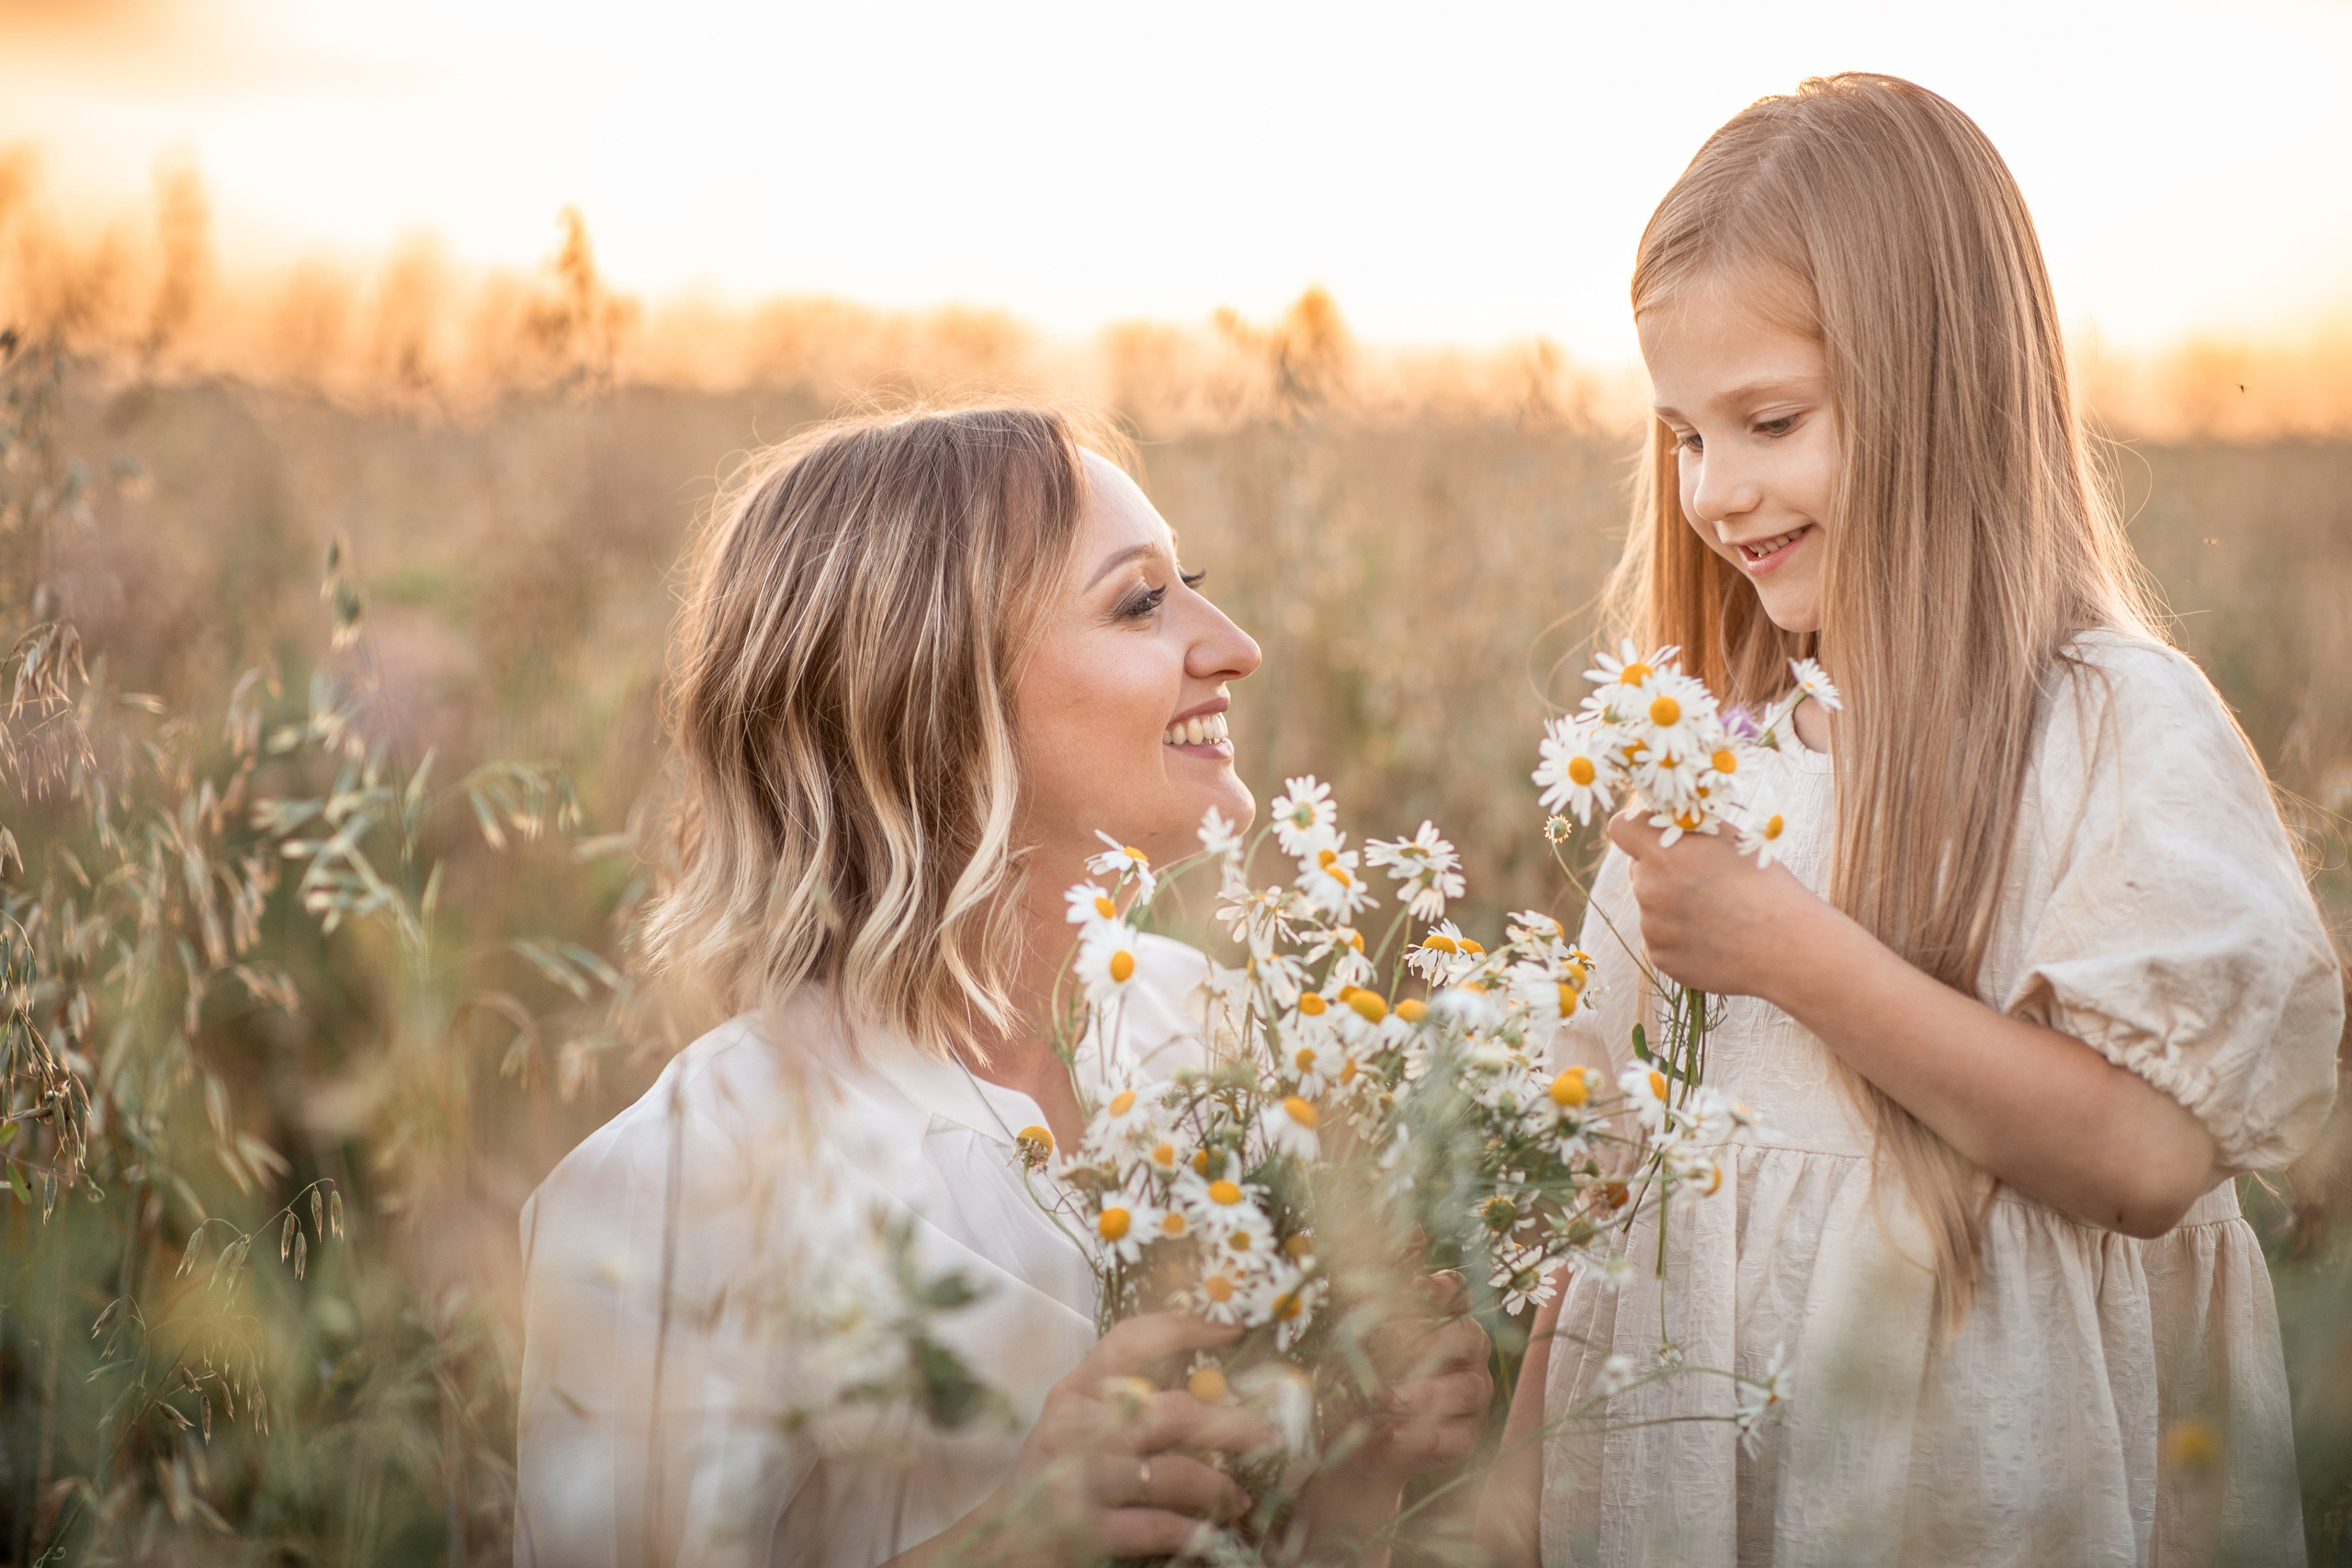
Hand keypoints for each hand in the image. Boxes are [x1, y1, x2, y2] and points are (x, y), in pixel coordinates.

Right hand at [950, 1312, 1276, 1563]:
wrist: (994, 1549)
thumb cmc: (1048, 1484)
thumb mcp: (1073, 1430)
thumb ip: (1122, 1405)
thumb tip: (1208, 1392)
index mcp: (1074, 1393)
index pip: (1131, 1339)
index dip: (1186, 1327)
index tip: (1232, 1329)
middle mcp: (1075, 1428)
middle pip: (1170, 1410)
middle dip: (1231, 1424)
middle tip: (1268, 1435)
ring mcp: (1077, 1480)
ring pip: (1173, 1473)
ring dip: (1219, 1487)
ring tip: (1238, 1498)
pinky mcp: (1083, 1530)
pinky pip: (1158, 1525)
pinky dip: (1194, 1531)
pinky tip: (1210, 1534)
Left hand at [1293, 1270, 1491, 1567]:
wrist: (1356, 1443)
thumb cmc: (1359, 1378)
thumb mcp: (1355, 1339)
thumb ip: (1367, 1301)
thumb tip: (1383, 1258)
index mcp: (1446, 1320)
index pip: (1457, 1292)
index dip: (1441, 1288)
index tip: (1418, 1287)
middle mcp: (1468, 1355)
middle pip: (1469, 1336)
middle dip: (1430, 1342)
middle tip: (1393, 1349)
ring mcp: (1473, 1398)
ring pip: (1467, 1388)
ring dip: (1423, 1393)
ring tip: (1383, 1399)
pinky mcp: (1466, 1439)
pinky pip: (1457, 1435)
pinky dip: (1424, 1435)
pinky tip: (1394, 1432)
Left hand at [1606, 806, 1821, 998]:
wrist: (1789, 946)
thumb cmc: (1766, 884)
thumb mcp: (1729, 838)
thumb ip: (1685, 827)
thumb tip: (1657, 819)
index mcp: (1664, 853)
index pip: (1621, 828)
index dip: (1637, 829)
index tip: (1655, 835)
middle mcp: (1649, 889)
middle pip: (1639, 869)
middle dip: (1662, 869)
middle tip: (1705, 879)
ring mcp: (1653, 928)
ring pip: (1651, 906)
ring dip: (1673, 905)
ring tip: (1719, 912)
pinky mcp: (1661, 958)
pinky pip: (1662, 938)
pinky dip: (1681, 936)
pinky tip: (1716, 937)